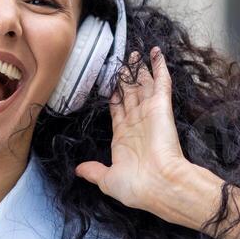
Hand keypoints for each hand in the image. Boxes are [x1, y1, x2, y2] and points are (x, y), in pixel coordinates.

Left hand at [74, 47, 193, 214]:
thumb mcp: (107, 180)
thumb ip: (93, 171)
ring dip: (139, 68)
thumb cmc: (137, 186)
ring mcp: (149, 112)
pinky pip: (161, 82)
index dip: (114, 95)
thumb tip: (78, 170)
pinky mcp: (162, 106)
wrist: (161, 185)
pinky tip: (156, 53)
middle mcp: (136, 122)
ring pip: (143, 84)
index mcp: (123, 137)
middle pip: (130, 93)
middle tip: (123, 61)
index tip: (111, 83)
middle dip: (126, 78)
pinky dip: (159, 67)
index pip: (117, 109)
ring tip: (135, 53)